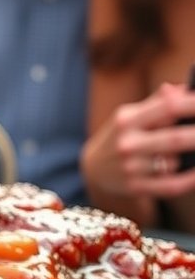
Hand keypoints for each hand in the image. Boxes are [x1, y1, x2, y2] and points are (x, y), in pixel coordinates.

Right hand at [83, 81, 194, 198]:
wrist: (93, 169)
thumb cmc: (121, 134)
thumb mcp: (131, 114)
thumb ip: (158, 102)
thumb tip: (183, 91)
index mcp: (128, 119)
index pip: (168, 108)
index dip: (193, 105)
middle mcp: (127, 144)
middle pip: (174, 139)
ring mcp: (130, 168)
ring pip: (174, 163)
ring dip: (191, 157)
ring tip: (193, 150)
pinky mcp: (135, 188)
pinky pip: (170, 186)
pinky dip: (190, 180)